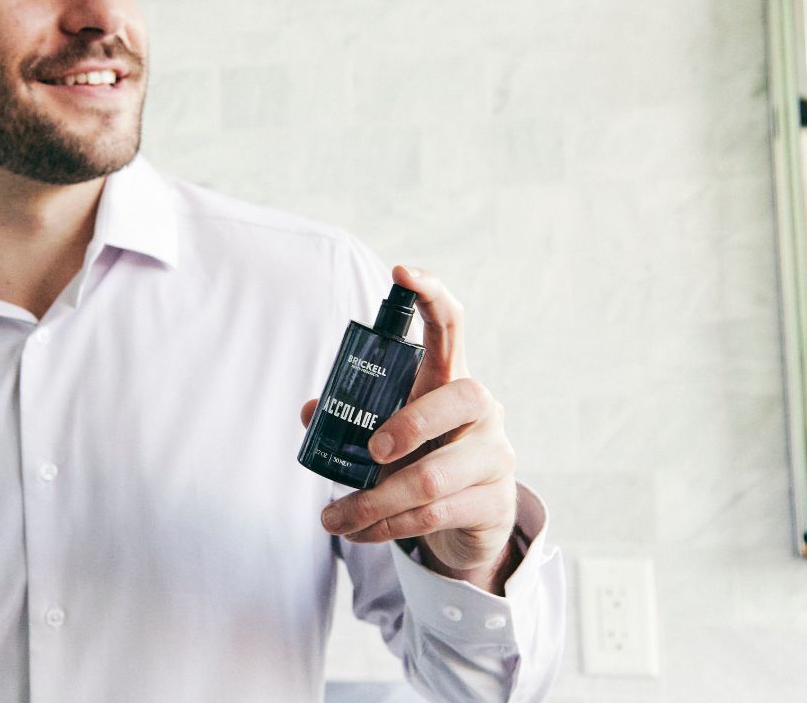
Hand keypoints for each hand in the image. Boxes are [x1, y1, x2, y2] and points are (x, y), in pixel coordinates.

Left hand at [303, 265, 517, 592]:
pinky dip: (387, 527)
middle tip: (370, 452)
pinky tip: (361, 533)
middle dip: (409, 424)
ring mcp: (494, 455)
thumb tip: (312, 412)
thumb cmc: (421, 461)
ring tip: (334, 518)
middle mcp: (481, 410)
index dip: (430, 294)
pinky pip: (435, 515)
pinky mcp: (493, 502)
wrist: (468, 524)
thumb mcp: (389, 435)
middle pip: (459, 398)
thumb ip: (353, 418)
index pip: (451, 325)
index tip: (401, 273)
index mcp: (448, 380)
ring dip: (375, 502)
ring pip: (435, 476)